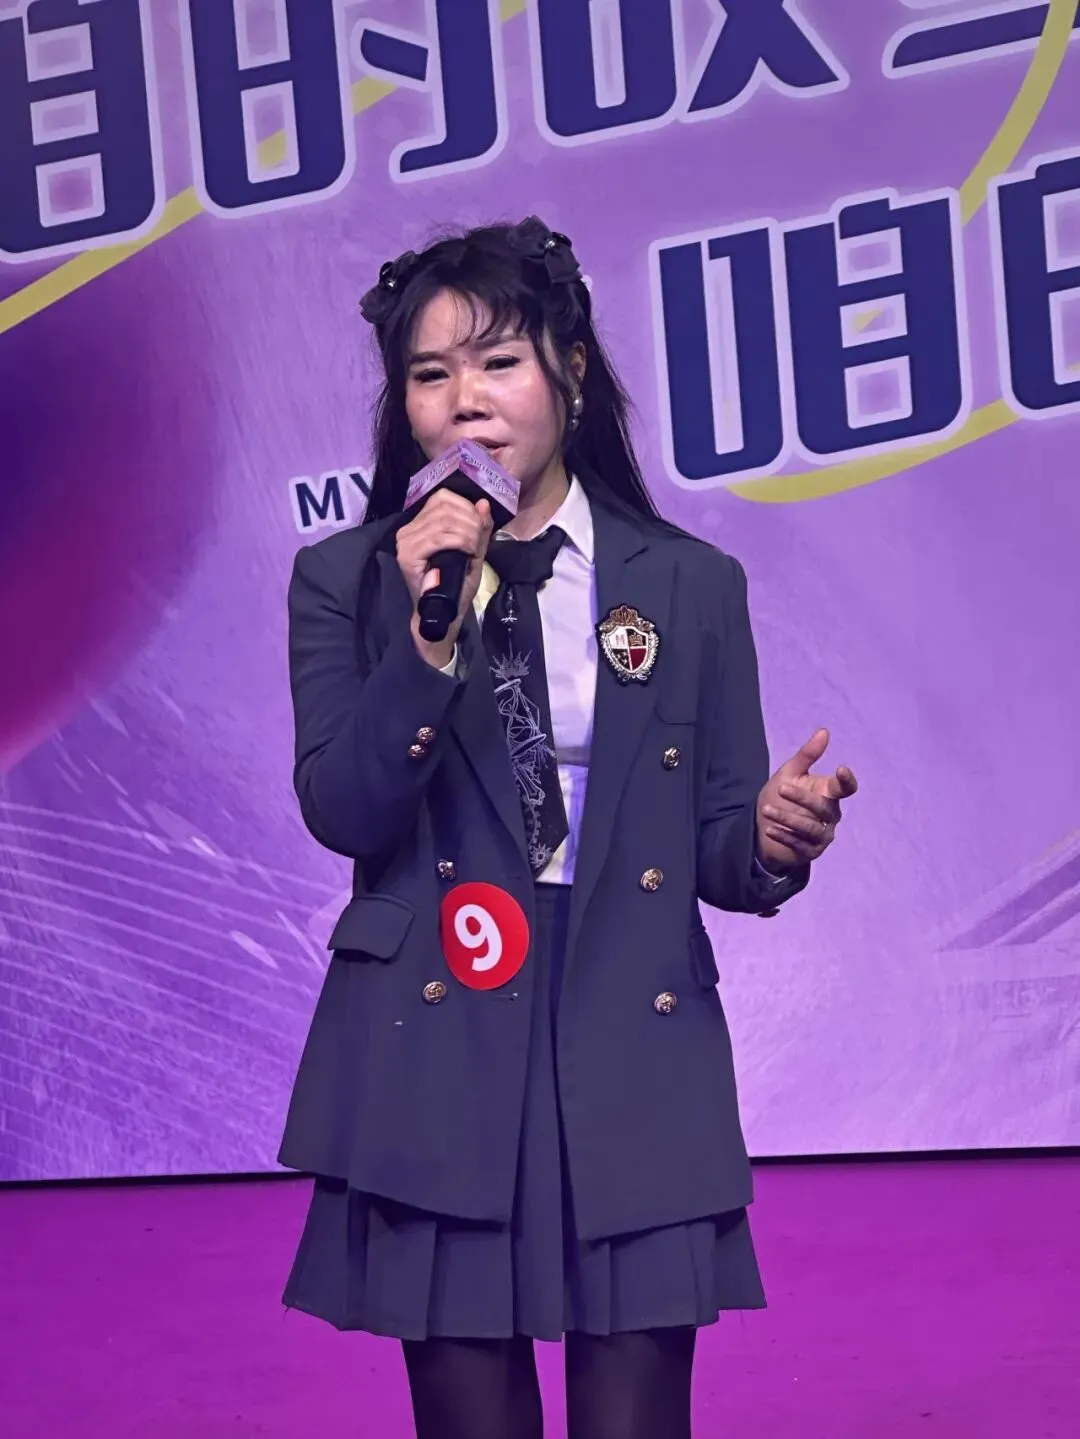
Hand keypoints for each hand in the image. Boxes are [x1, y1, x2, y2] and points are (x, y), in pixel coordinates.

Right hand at [396, 491, 492, 664]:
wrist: (442, 615)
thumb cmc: (455, 586)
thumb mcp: (473, 552)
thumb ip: (479, 529)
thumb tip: (484, 503)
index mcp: (420, 523)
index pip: (443, 498)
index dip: (466, 507)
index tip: (479, 528)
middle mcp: (408, 529)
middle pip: (445, 507)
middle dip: (470, 521)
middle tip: (478, 543)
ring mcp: (405, 542)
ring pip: (444, 520)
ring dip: (468, 533)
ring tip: (473, 550)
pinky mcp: (407, 555)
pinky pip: (438, 537)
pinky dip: (459, 541)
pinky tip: (467, 552)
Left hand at [755, 728, 857, 872]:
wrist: (763, 827)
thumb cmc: (781, 796)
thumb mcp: (790, 773)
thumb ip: (807, 755)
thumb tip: (824, 731)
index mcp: (829, 793)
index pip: (846, 788)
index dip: (847, 780)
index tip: (841, 769)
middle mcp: (830, 815)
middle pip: (823, 806)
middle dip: (801, 797)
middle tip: (780, 787)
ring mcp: (822, 835)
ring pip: (810, 828)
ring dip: (788, 818)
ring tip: (766, 810)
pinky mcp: (811, 852)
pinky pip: (800, 844)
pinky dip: (784, 836)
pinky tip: (769, 829)